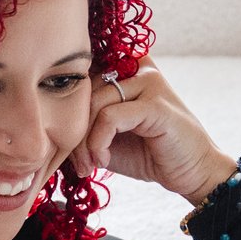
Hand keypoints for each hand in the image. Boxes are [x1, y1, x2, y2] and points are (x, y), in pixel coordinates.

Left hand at [69, 62, 239, 206]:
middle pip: (84, 90)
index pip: (80, 78)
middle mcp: (137, 66)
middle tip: (80, 163)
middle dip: (73, 132)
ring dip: (84, 142)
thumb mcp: (107, 138)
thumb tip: (49, 123)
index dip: (67, 113)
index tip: (70, 150)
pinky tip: (104, 160)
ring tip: (92, 165)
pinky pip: (110, 117)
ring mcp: (149, 81)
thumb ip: (84, 122)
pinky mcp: (156, 103)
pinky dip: (99, 142)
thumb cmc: (149, 155)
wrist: (191, 172)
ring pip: (94, 104)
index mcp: (125, 68)